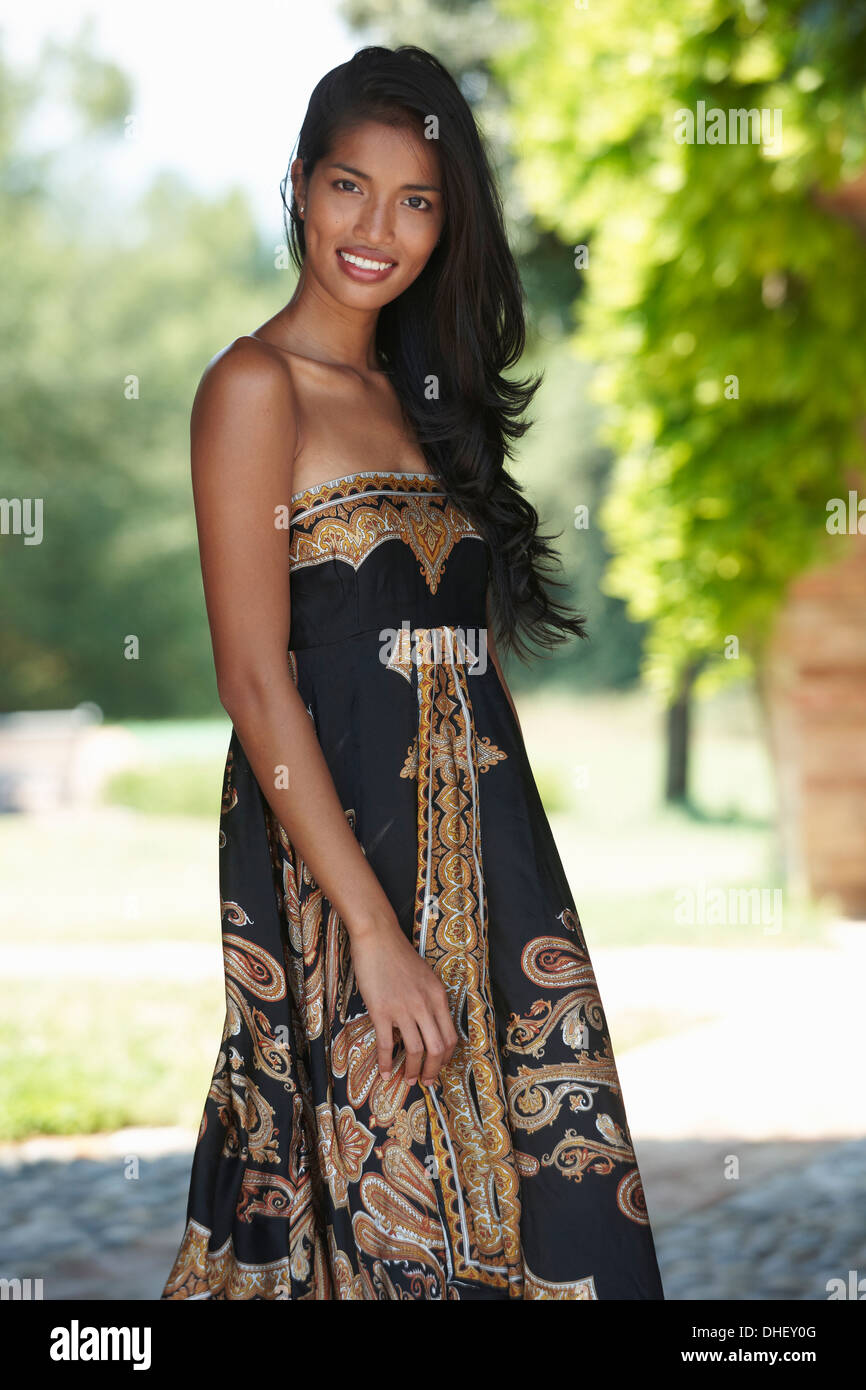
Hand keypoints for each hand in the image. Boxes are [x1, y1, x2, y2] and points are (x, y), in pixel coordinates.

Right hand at [349, 917, 458, 1086]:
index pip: (451, 1036)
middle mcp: (425, 1005)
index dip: (447, 1057)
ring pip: (416, 1050)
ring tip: (408, 1080)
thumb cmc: (399, 956)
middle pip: (437, 1048)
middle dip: (434, 1070)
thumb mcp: (426, 977)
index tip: (440, 1066)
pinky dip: (386, 1063)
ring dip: (413, 1071)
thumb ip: (430, 1001)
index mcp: (438, 996)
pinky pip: (386, 1044)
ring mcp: (403, 1009)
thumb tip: (428, 1025)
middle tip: (427, 1082)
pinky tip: (385, 1073)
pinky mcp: (381, 1011)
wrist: (378, 938)